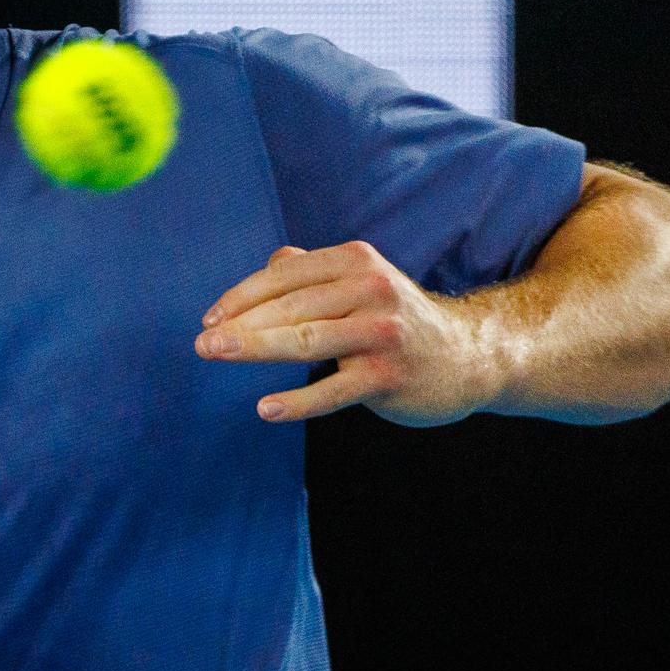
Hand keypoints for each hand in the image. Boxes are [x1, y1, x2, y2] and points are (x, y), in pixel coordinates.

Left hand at [194, 240, 499, 426]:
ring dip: (254, 349)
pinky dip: (298, 401)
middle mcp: (370, 289)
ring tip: (214, 356)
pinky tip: (266, 408)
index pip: (284, 276)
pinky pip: (334, 390)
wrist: (468, 357)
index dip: (242, 297)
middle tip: (201, 343)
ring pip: (306, 340)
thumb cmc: (395, 319)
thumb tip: (270, 264)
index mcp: (354, 261)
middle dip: (239, 325)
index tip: (209, 319)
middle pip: (289, 307)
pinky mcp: (389, 376)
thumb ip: (312, 271)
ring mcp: (382, 333)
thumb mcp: (360, 282)